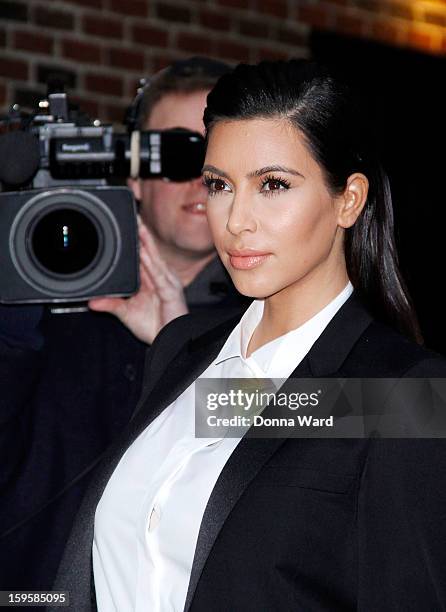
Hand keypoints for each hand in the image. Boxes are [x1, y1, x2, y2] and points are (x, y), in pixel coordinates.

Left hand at [88, 219, 187, 343]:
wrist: (171, 342)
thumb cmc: (155, 327)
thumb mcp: (126, 313)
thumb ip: (110, 305)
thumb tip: (91, 302)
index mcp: (152, 280)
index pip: (144, 256)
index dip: (138, 241)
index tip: (129, 226)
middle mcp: (161, 278)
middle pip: (150, 252)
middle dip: (142, 235)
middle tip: (134, 217)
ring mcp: (168, 283)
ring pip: (155, 259)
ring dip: (147, 243)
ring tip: (139, 228)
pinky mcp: (171, 292)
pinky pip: (159, 276)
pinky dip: (151, 264)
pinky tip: (144, 254)